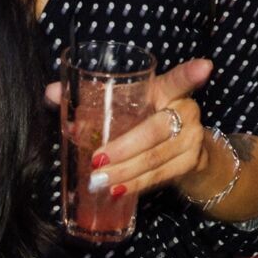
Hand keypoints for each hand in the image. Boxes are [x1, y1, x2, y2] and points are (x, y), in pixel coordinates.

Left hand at [45, 58, 214, 201]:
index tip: (205, 67)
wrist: (184, 152)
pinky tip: (118, 190)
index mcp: (167, 92)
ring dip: (126, 171)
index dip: (190, 74)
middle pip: (156, 130)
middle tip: (97, 160)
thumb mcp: (124, 106)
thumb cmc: (144, 122)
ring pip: (157, 157)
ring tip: (98, 180)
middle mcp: (185, 112)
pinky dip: (137, 184)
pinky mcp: (191, 163)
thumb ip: (87, 97)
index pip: (178, 80)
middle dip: (125, 147)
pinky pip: (161, 176)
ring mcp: (192, 139)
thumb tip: (51, 93)